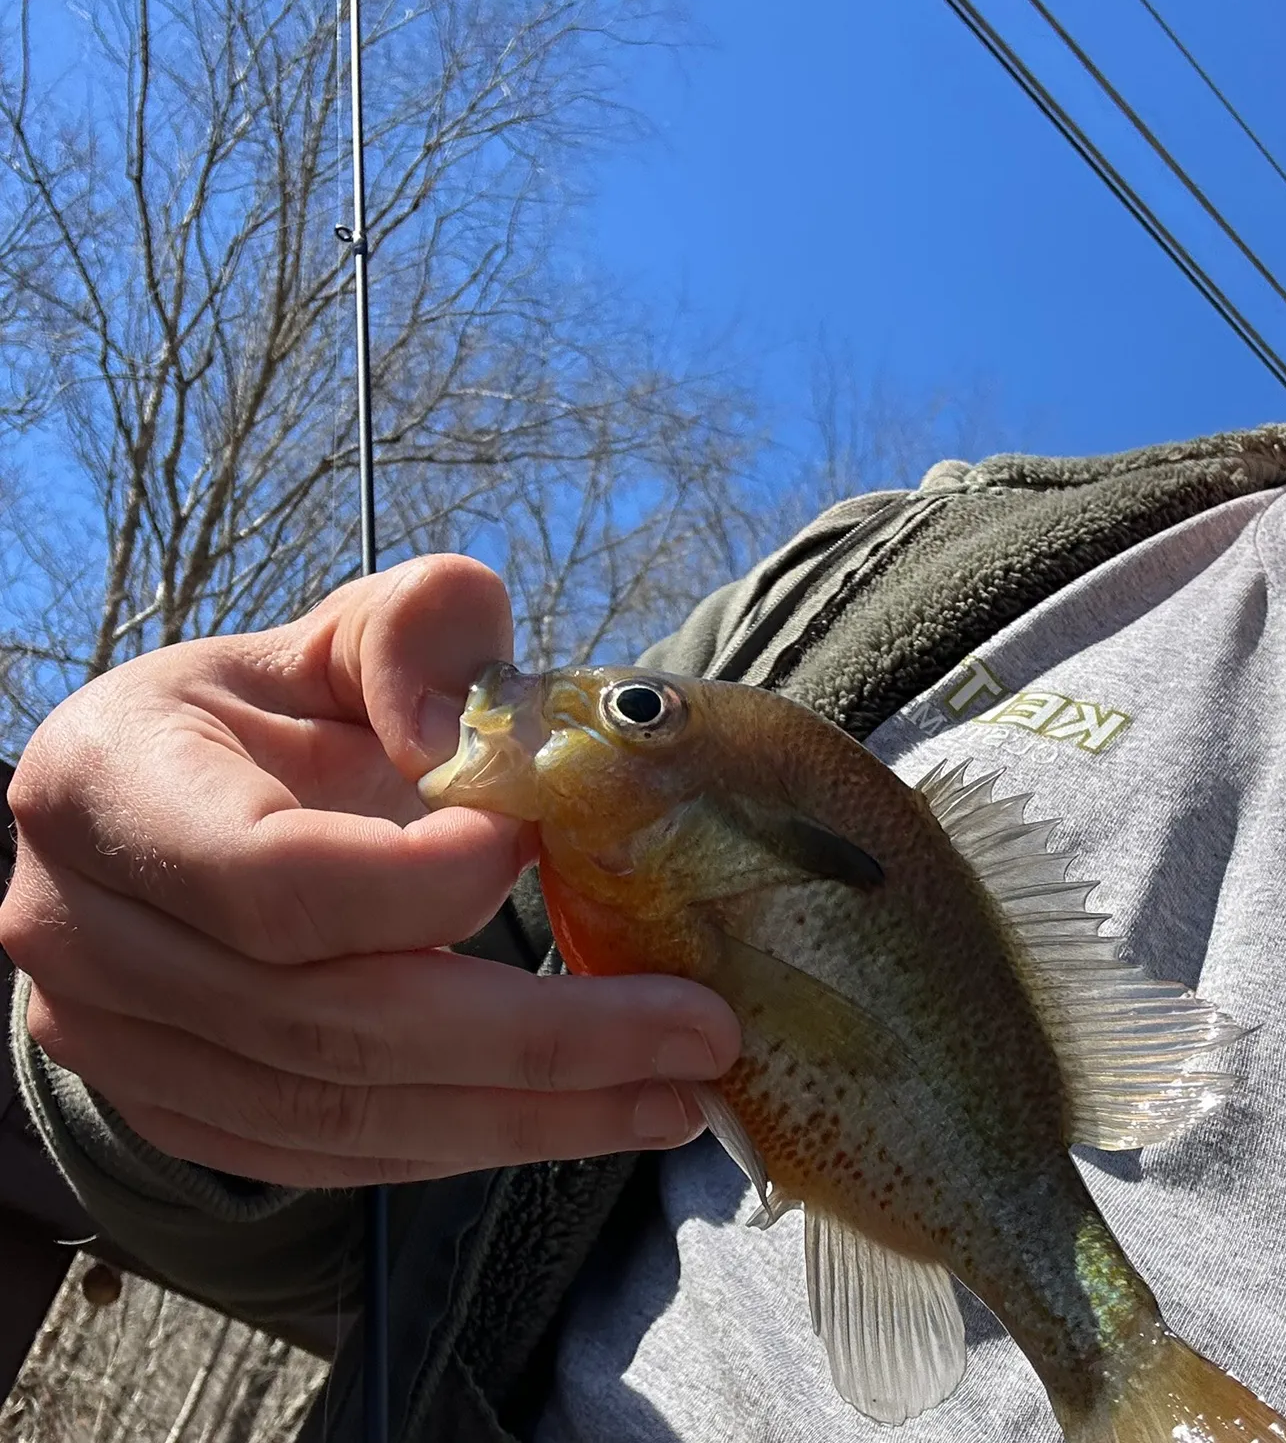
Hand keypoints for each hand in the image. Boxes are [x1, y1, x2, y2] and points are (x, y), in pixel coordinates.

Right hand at [1, 555, 739, 1186]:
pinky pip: (323, 1157)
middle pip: (328, 1024)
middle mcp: (84, 933)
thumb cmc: (277, 709)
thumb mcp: (348, 634)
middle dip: (540, 1041)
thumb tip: (474, 743)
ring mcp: (116, 1041)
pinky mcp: (173, 1106)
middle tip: (695, 1034)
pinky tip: (573, 1121)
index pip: (273, 876)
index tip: (536, 847)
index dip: (422, 883)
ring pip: (337, 1117)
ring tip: (670, 1098)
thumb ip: (418, 635)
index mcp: (111, 785)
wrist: (184, 801)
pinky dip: (460, 1144)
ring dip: (526, 1118)